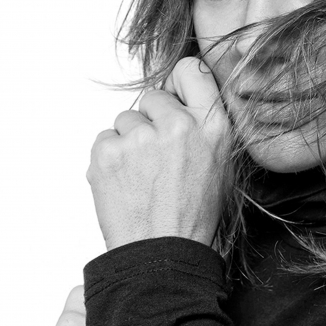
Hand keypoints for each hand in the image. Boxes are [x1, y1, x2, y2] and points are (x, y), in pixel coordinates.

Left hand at [87, 57, 230, 249]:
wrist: (161, 255)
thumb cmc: (192, 214)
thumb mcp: (220, 164)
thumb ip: (205, 124)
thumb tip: (181, 97)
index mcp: (213, 126)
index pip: (191, 71)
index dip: (177, 85)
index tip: (172, 99)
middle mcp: (178, 125)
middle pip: (152, 97)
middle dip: (151, 121)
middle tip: (156, 157)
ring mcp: (140, 138)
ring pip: (125, 120)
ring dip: (129, 142)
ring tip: (141, 176)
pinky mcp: (108, 152)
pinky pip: (105, 139)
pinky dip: (110, 158)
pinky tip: (125, 183)